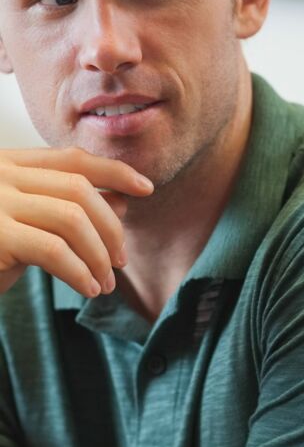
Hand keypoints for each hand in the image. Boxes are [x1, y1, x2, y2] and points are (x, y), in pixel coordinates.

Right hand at [0, 147, 152, 296]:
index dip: (114, 171)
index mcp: (8, 165)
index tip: (146, 187)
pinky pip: (54, 250)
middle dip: (110, 224)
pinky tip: (87, 288)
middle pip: (78, 187)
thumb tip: (122, 201)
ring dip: (99, 253)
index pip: (72, 159)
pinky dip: (79, 271)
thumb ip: (66, 210)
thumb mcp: (27, 225)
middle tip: (121, 260)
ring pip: (72, 217)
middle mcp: (0, 175)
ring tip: (105, 282)